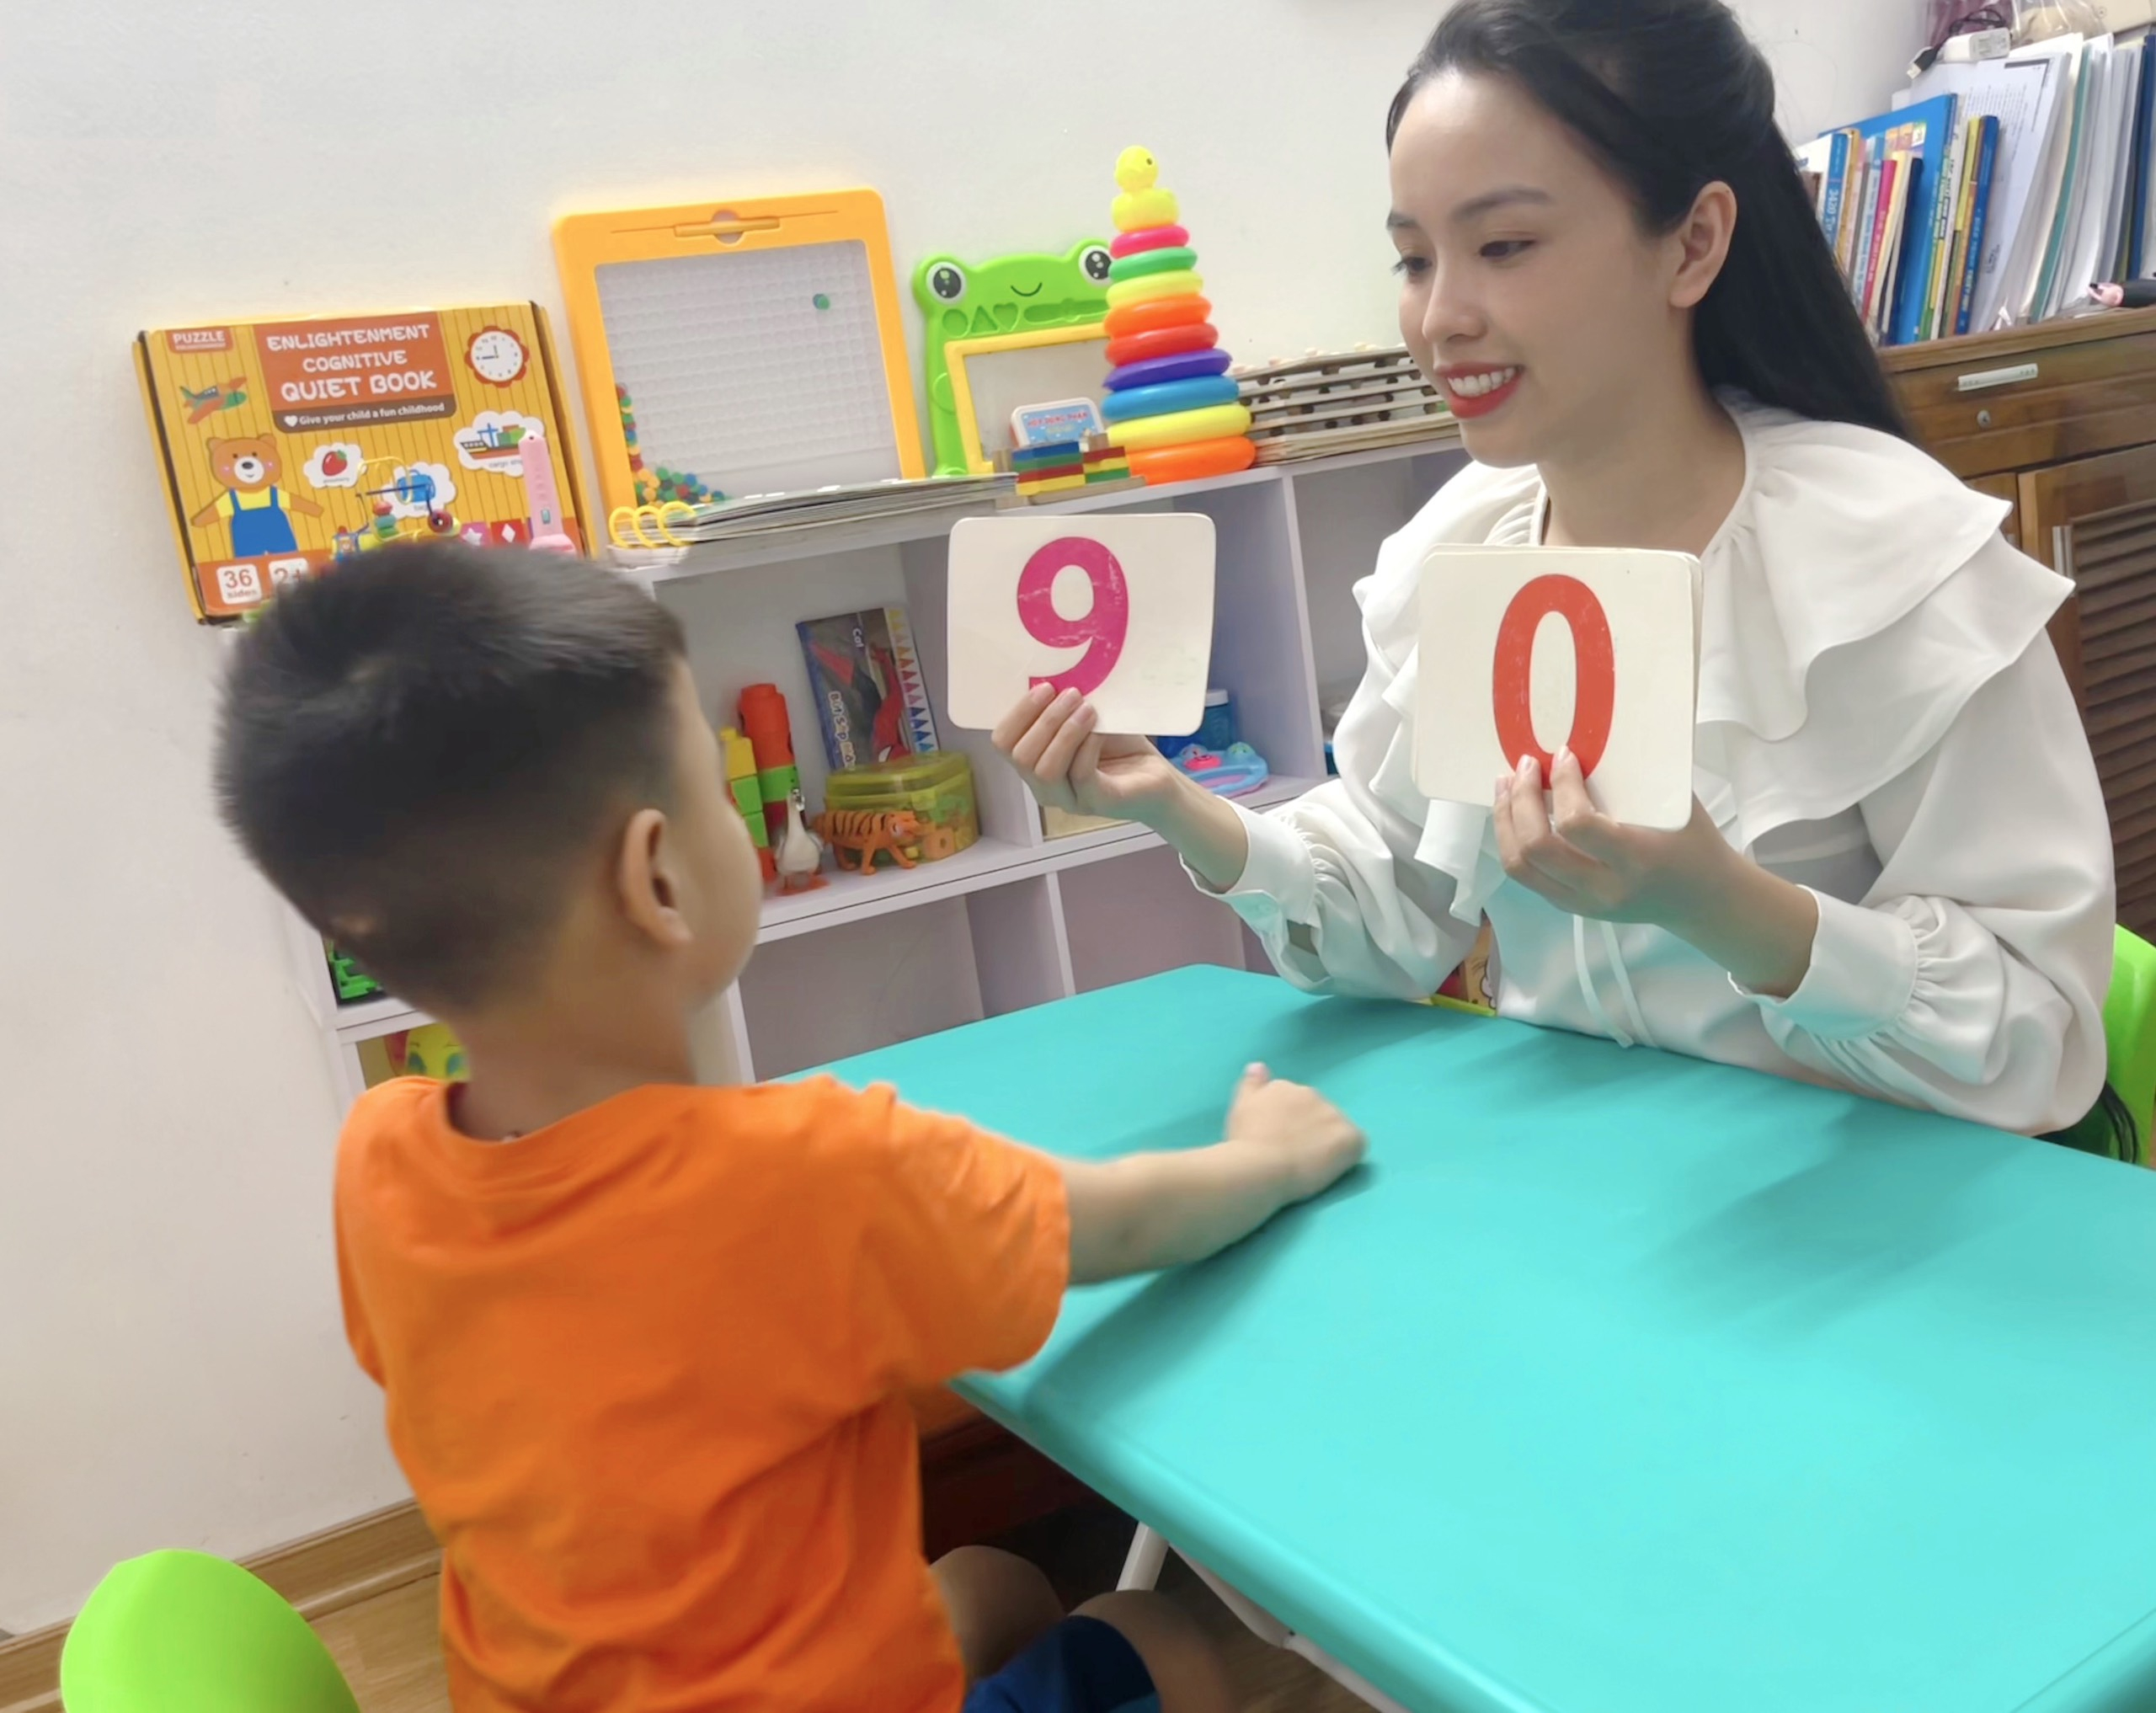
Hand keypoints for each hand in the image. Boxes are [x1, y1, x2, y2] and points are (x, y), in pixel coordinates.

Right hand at [993, 684, 1182, 821]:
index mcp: (1034, 765)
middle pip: (1021, 757)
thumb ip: (1064, 706)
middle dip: (1045, 720)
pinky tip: (1100, 729)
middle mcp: (1045, 788)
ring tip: (1087, 708)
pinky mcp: (1099, 803)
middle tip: (1072, 694)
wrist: (1158, 777)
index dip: (1018, 714)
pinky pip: (1080, 774)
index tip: (1045, 687)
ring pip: (1046, 770)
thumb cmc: (1119, 746)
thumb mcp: (1086, 718)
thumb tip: (1052, 675)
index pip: (1003, 744)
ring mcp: (1071, 799)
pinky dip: (1087, 745)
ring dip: (1064, 732)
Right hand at [1224, 1064, 1366, 1201]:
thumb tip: (1258, 1066)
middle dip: (1310, 1129)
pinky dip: (1346, 1155)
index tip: (1280, 1139)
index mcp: (1285, 1087)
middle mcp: (1312, 1093)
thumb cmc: (1245, 1141)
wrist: (1261, 1166)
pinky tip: (1330, 1168)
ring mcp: (1333, 1114)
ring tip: (1311, 1163)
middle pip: (1317, 1112)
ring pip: (1336, 1127)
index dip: (1290, 1123)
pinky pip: (1355, 1144)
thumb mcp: (1241, 1107)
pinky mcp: (1349, 1137)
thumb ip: (1252, 1085)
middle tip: (1294, 1152)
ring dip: (1327, 1140)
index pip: (1295, 1102)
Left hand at [1492, 748, 1736, 929]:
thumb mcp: (1673, 805)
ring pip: (1520, 865)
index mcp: (1636, 860)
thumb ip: (1633, 778)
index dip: (1562, 785)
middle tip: (1525, 766)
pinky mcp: (1568, 907)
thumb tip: (1590, 733)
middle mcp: (1603, 888)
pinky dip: (1511, 839)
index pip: (1578, 824)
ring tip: (1506, 784)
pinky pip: (1525, 875)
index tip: (1563, 755)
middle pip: (1536, 848)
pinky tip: (1514, 812)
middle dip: (1521, 800)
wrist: (1702, 899)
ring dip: (1505, 820)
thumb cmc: (1693, 842)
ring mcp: (1582, 903)